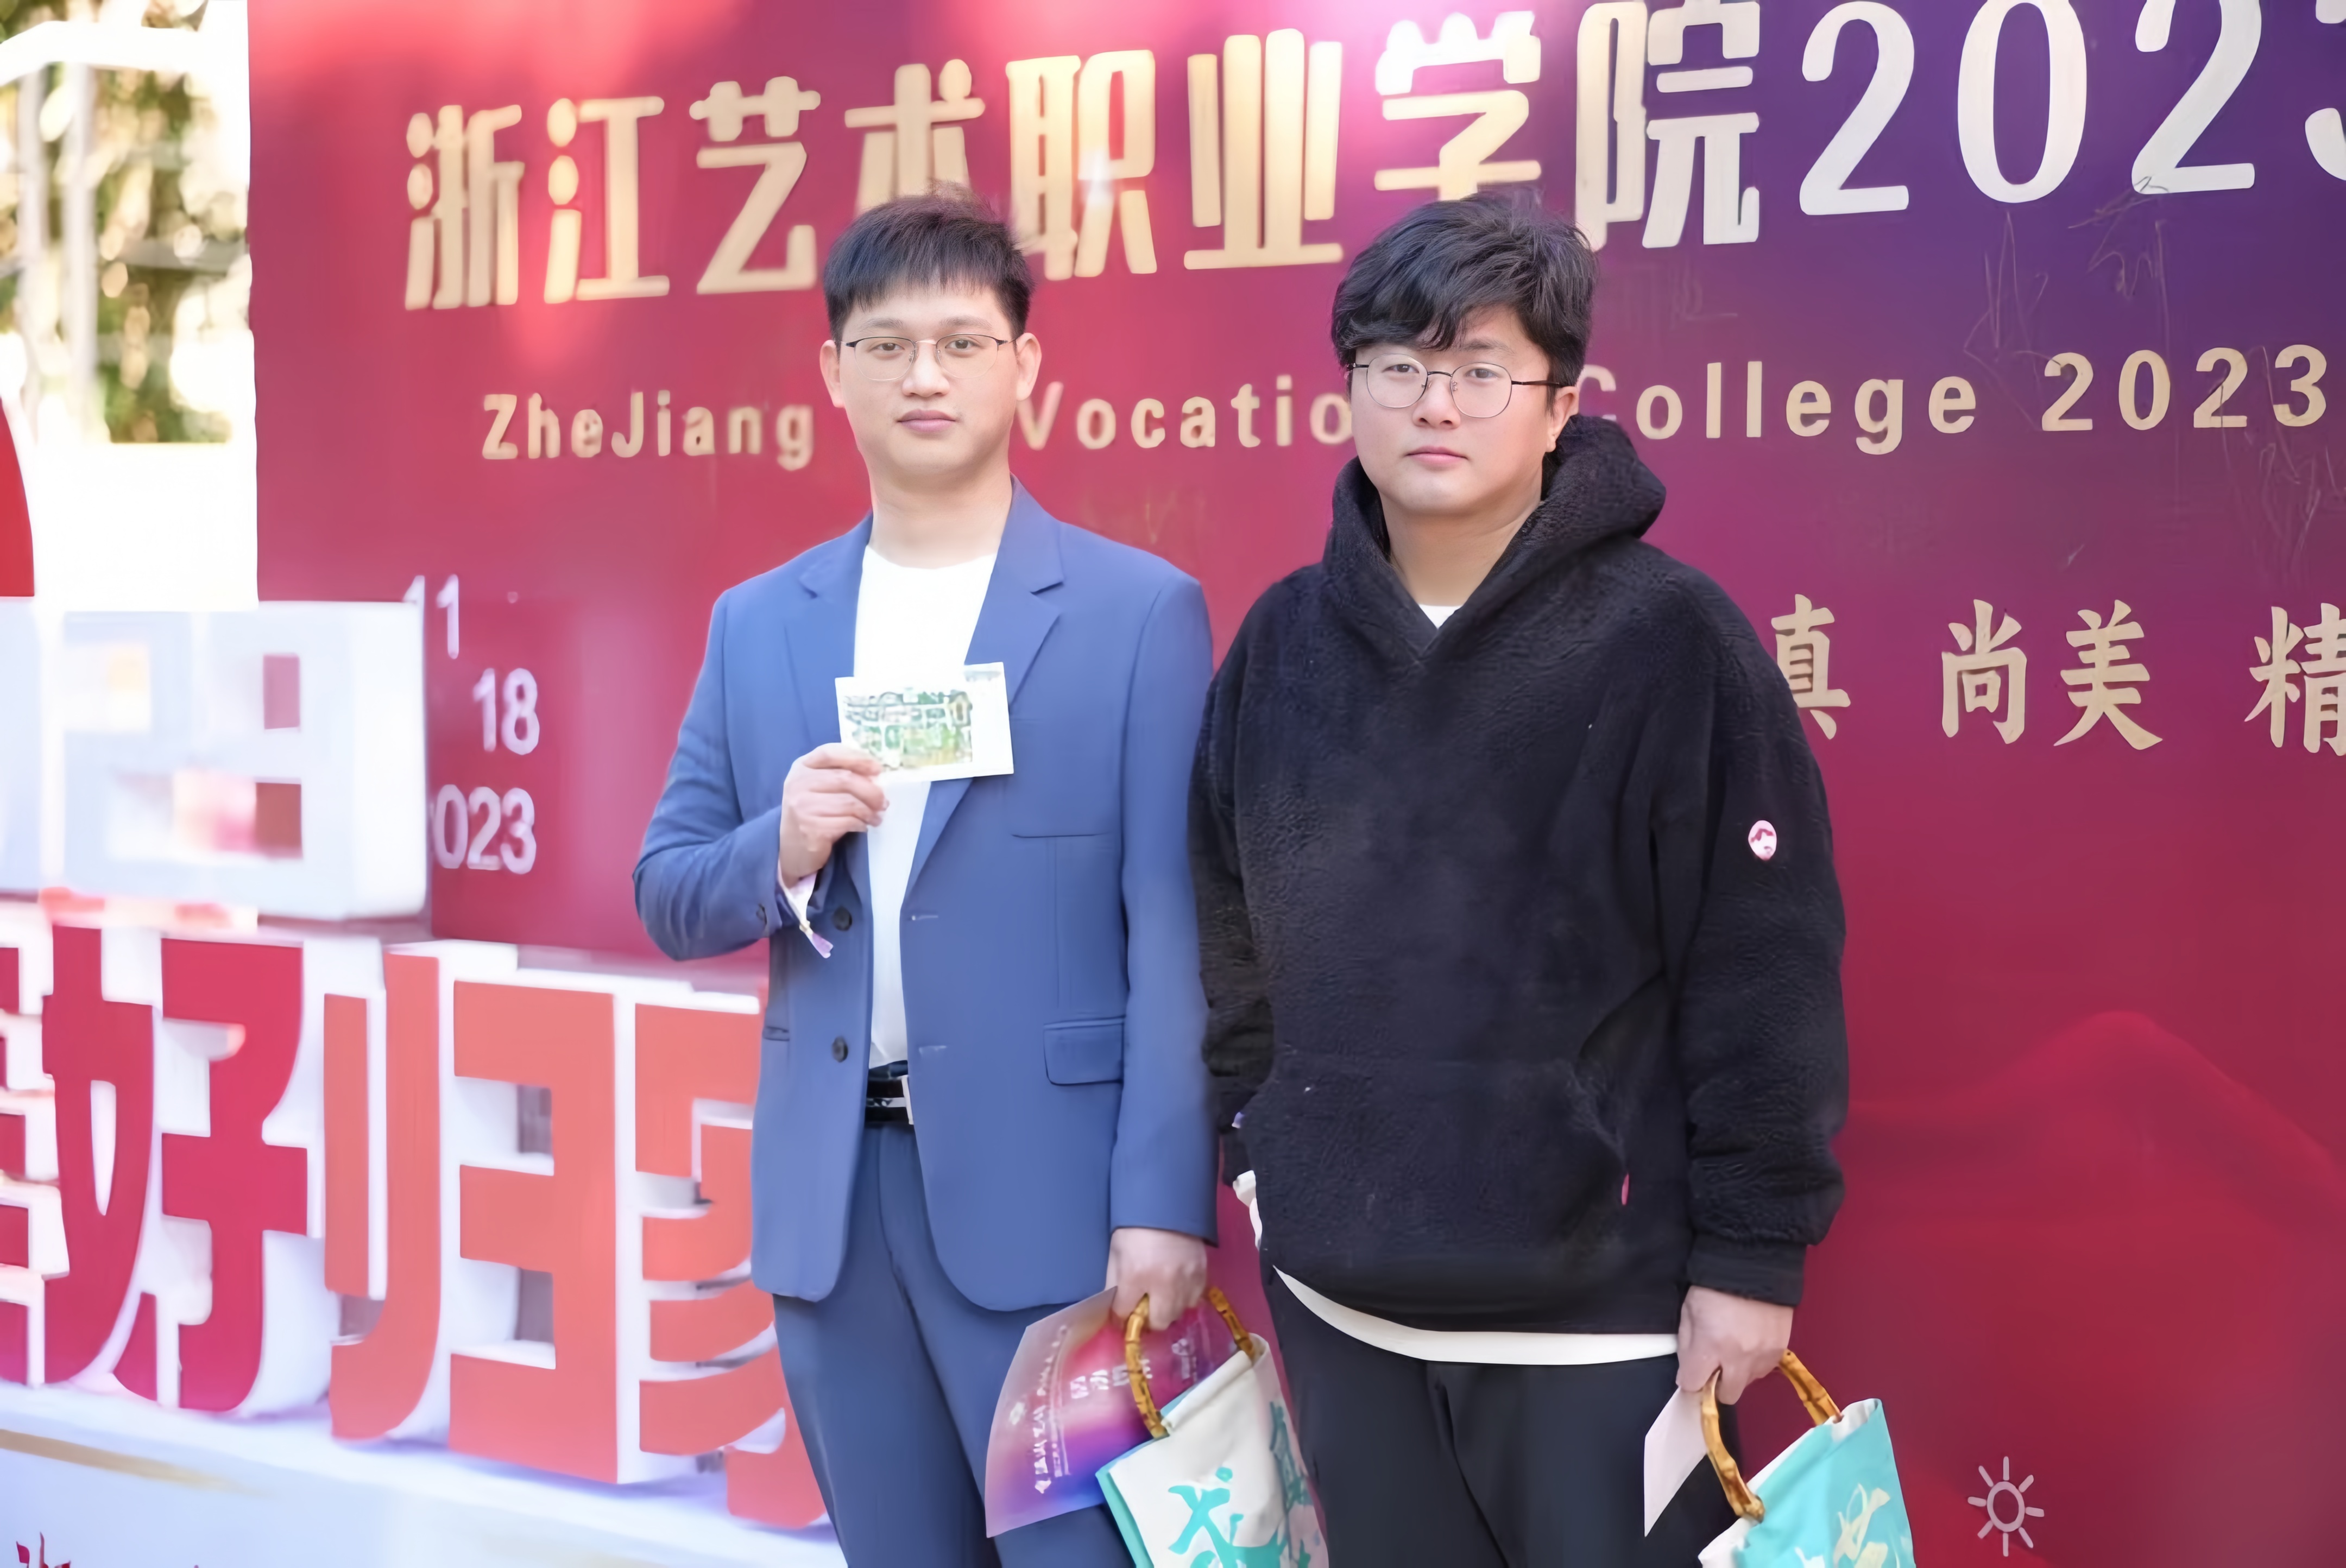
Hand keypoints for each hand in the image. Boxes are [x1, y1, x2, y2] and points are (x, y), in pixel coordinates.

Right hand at [778, 743, 884, 884]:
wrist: (792, 846)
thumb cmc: (813, 811)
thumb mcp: (818, 786)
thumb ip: (839, 774)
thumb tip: (875, 776)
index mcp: (801, 767)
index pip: (829, 753)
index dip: (857, 758)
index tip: (877, 768)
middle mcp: (798, 783)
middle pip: (844, 779)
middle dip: (871, 791)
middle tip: (883, 801)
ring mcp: (802, 806)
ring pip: (849, 802)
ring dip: (869, 811)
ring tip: (877, 816)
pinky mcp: (809, 827)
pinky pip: (846, 821)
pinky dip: (861, 824)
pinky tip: (863, 826)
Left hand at [1105, 1226, 1208, 1330]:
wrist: (1166, 1203)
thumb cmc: (1135, 1227)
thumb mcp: (1116, 1252)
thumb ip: (1114, 1282)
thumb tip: (1115, 1307)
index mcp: (1135, 1275)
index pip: (1125, 1312)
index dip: (1121, 1315)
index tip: (1122, 1314)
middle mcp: (1163, 1282)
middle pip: (1158, 1322)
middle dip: (1148, 1319)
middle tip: (1145, 1308)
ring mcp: (1186, 1279)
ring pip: (1178, 1313)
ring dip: (1168, 1309)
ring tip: (1162, 1295)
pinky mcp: (1202, 1272)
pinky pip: (1194, 1299)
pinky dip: (1185, 1297)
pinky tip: (1177, 1286)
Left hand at [1676, 1285, 1793, 1403]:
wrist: (1753, 1263)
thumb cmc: (1713, 1286)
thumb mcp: (1688, 1313)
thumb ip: (1687, 1346)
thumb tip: (1687, 1373)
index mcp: (1709, 1346)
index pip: (1693, 1385)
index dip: (1690, 1381)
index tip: (1691, 1373)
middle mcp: (1737, 1357)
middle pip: (1726, 1395)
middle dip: (1716, 1386)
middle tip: (1714, 1367)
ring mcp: (1762, 1355)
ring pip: (1747, 1383)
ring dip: (1738, 1374)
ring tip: (1734, 1349)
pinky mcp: (1780, 1349)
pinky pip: (1765, 1370)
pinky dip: (1755, 1363)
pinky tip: (1750, 1344)